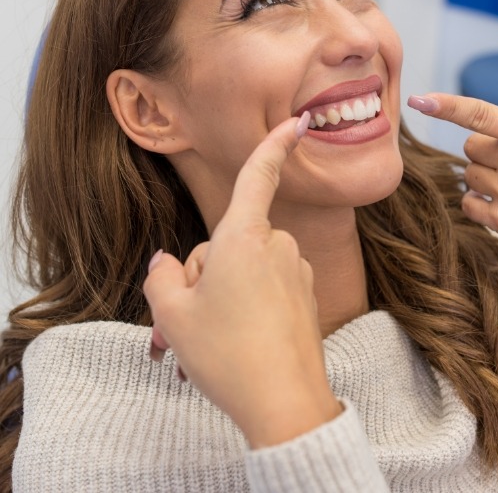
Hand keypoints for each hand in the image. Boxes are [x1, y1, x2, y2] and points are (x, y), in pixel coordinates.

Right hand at [144, 113, 341, 446]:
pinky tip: (237, 344)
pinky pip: (267, 290)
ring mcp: (295, 272)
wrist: (285, 404)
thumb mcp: (171, 314)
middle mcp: (277, 246)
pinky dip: (248, 309)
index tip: (297, 122)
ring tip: (211, 340)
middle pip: (229, 243)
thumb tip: (170, 262)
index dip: (276, 144)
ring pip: (247, 270)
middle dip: (206, 274)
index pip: (259, 176)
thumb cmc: (226, 353)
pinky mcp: (306, 297)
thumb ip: (164, 275)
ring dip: (224, 296)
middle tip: (190, 321)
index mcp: (245, 237)